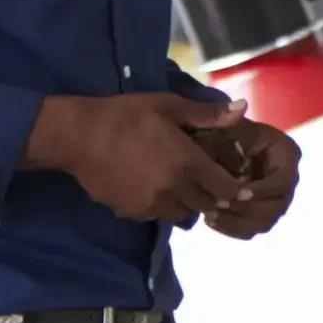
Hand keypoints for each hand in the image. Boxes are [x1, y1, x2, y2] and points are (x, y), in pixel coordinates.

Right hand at [25, 90, 247, 225]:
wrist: (80, 136)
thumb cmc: (126, 115)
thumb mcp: (168, 106)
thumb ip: (206, 114)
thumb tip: (242, 108)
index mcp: (189, 163)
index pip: (225, 188)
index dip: (231, 187)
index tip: (229, 181)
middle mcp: (175, 189)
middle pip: (205, 205)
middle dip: (210, 196)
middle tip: (205, 184)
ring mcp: (152, 204)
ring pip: (181, 214)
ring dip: (185, 204)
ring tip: (178, 188)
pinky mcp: (131, 212)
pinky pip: (155, 217)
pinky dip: (160, 208)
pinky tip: (153, 191)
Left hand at [199, 114, 301, 239]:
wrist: (211, 145)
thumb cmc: (221, 133)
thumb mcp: (223, 124)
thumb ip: (228, 119)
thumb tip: (241, 107)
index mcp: (286, 154)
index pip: (284, 180)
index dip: (263, 190)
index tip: (237, 190)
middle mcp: (286, 179)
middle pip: (277, 206)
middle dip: (247, 209)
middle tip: (219, 204)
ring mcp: (274, 199)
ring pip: (264, 222)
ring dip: (237, 222)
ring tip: (211, 214)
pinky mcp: (258, 212)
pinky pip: (251, 228)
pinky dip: (232, 228)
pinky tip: (211, 219)